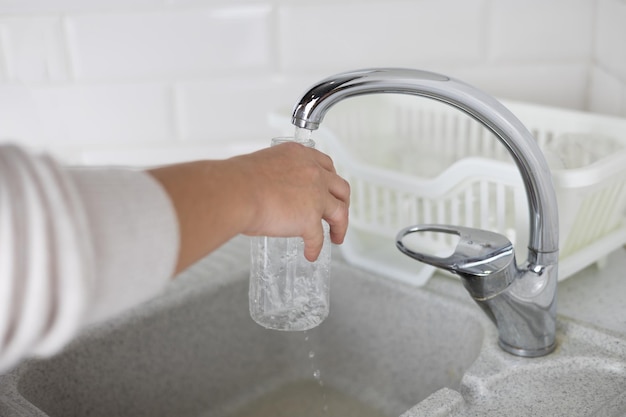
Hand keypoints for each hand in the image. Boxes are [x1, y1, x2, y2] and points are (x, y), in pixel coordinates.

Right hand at [233, 142, 349, 260]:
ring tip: (336, 237)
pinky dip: (315, 248)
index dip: (329, 179)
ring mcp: (315, 196)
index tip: (328, 189)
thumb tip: (267, 191)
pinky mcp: (310, 219)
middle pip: (340, 187)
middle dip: (342, 202)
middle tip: (337, 213)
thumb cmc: (236, 181)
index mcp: (300, 155)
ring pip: (340, 212)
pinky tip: (310, 254)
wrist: (235, 192)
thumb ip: (273, 176)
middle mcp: (313, 172)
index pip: (325, 165)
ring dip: (340, 226)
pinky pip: (317, 238)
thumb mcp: (261, 167)